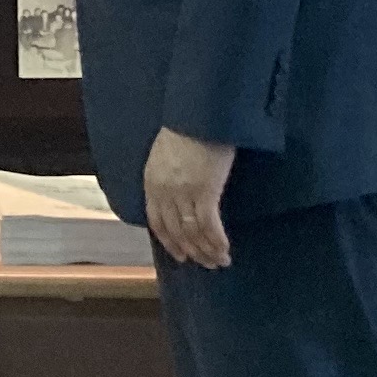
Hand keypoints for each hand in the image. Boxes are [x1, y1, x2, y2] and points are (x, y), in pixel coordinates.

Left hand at [143, 128, 236, 271]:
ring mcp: (183, 193)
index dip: (169, 241)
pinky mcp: (204, 192)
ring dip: (207, 251)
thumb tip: (179, 190)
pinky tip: (225, 250)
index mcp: (151, 182)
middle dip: (191, 251)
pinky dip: (217, 241)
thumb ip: (167, 174)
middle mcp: (164, 192)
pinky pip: (209, 225)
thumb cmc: (188, 126)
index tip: (181, 254)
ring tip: (219, 262)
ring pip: (193, 232)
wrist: (199, 113)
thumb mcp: (166, 152)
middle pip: (175, 231)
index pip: (157, 221)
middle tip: (205, 264)